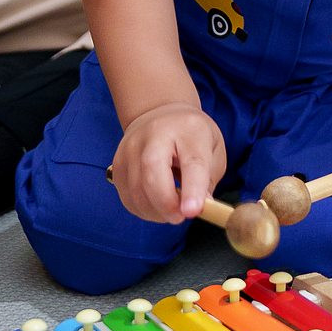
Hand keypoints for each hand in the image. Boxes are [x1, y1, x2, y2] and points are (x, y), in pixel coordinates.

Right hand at [109, 102, 226, 223]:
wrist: (159, 114)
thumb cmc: (191, 135)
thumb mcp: (213, 149)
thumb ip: (209, 180)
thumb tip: (200, 208)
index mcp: (188, 129)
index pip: (192, 161)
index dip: (192, 189)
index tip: (192, 211)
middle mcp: (155, 134)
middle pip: (153, 172)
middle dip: (166, 204)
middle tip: (181, 216)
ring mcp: (131, 148)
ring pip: (137, 191)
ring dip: (156, 211)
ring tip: (171, 208)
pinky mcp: (117, 164)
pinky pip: (128, 198)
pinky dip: (144, 209)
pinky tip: (156, 203)